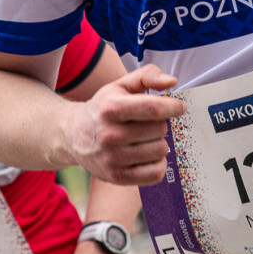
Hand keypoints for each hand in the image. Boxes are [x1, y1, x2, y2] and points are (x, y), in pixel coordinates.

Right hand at [61, 65, 184, 185]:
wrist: (73, 136)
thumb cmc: (103, 108)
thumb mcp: (120, 86)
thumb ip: (147, 76)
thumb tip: (172, 82)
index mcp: (111, 108)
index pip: (152, 108)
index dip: (173, 107)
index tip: (180, 108)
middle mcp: (110, 135)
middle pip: (159, 130)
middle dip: (160, 124)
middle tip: (147, 123)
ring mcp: (112, 158)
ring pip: (160, 151)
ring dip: (159, 143)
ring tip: (145, 139)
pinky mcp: (116, 177)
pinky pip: (155, 174)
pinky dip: (159, 164)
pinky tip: (149, 156)